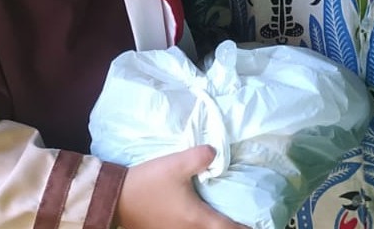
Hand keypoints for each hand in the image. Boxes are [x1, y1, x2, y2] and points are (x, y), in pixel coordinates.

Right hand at [113, 145, 248, 228]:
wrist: (116, 198)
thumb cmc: (149, 183)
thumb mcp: (176, 164)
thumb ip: (200, 156)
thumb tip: (216, 152)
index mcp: (198, 219)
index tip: (257, 225)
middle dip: (230, 228)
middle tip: (241, 221)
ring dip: (213, 226)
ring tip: (219, 218)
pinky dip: (196, 226)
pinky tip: (195, 217)